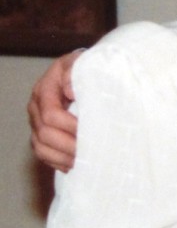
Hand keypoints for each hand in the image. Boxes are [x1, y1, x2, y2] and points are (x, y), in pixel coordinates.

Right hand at [28, 52, 80, 171]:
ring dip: (62, 157)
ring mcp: (36, 122)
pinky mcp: (41, 134)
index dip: (69, 125)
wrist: (82, 72)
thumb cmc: (84, 68)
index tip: (89, 131)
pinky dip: (57, 162)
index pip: (51, 114)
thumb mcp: (82, 63)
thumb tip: (69, 91)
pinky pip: (43, 154)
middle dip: (68, 145)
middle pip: (44, 134)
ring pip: (40, 147)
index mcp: (44, 89)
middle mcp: (36, 107)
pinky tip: (74, 165)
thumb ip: (74, 72)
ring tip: (82, 161)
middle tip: (89, 151)